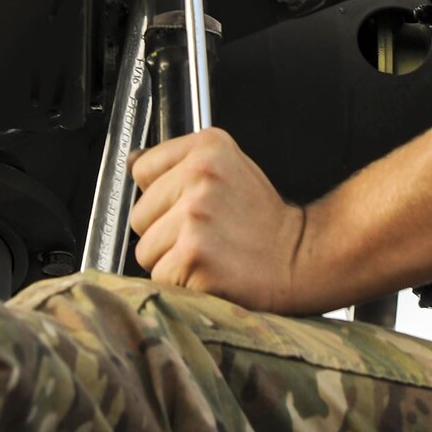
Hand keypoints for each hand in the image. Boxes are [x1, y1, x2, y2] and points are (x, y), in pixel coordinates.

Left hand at [128, 127, 309, 310]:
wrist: (299, 258)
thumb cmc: (263, 219)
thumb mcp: (228, 168)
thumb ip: (181, 164)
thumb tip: (132, 162)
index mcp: (208, 147)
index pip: (142, 170)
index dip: (161, 194)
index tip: (186, 204)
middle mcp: (199, 177)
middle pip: (139, 215)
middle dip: (163, 231)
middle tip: (204, 234)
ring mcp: (195, 217)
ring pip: (145, 251)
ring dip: (170, 260)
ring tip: (208, 254)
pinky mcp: (193, 256)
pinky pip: (160, 277)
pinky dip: (181, 283)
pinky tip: (209, 272)